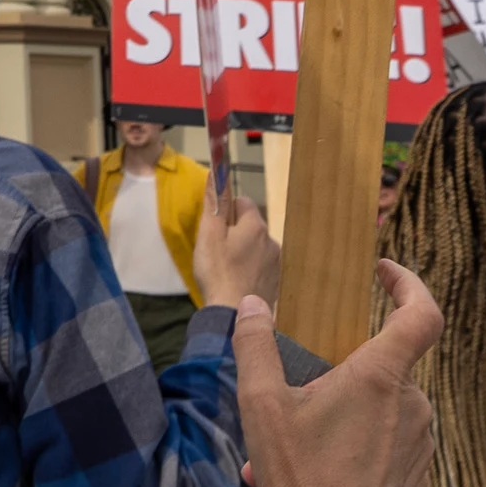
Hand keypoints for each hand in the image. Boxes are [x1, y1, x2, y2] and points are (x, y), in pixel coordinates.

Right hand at [193, 183, 285, 316]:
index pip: (242, 202)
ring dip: (243, 252)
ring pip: (256, 247)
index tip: (214, 228)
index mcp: (256, 226)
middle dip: (235, 233)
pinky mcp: (276, 282)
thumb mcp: (209, 234)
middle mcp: (271, 240)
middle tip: (216, 251)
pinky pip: (261, 266)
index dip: (226, 211)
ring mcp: (276, 263)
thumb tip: (217, 171)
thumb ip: (215, 202)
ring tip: (226, 270)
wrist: (233, 314)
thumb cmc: (217, 271)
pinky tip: (237, 283)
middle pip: (250, 225)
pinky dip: (250, 270)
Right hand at [226, 264, 440, 486]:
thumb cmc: (299, 481)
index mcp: (382, 378)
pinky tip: (311, 482)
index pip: (422, 313)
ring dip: (337, 422)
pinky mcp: (417, 482)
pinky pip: (386, 450)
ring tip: (288, 455)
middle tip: (290, 410)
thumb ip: (255, 345)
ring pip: (378, 414)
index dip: (408, 284)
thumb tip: (254, 307)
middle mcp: (412, 408)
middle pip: (379, 371)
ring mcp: (420, 448)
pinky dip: (352, 453)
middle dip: (337, 380)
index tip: (384, 272)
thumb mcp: (262, 406)